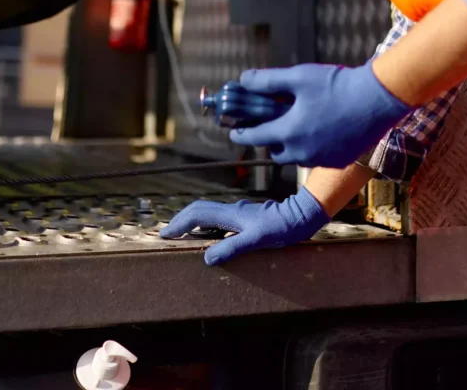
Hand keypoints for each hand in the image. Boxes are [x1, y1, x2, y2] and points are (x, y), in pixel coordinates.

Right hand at [159, 189, 328, 264]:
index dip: (179, 223)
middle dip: (181, 220)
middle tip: (168, 234)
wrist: (301, 216)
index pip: (198, 214)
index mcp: (231, 214)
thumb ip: (232, 247)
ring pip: (209, 213)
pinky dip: (207, 225)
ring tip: (183, 235)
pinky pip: (219, 219)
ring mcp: (240, 213)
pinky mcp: (246, 218)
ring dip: (193, 222)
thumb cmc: (281, 228)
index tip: (165, 235)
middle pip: (200, 210)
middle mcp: (233, 211)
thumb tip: (206, 257)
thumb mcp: (257, 240)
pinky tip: (210, 237)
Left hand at [230, 63, 412, 167]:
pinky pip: (317, 158)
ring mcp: (322, 159)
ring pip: (296, 156)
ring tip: (297, 125)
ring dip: (291, 144)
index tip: (234, 132)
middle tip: (270, 125)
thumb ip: (267, 81)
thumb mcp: (298, 77)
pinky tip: (321, 130)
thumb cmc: (336, 85)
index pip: (254, 138)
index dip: (241, 133)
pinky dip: (313, 147)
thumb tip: (243, 80)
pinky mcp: (340, 160)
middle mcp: (302, 153)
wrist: (377, 99)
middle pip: (275, 150)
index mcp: (288, 133)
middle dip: (269, 139)